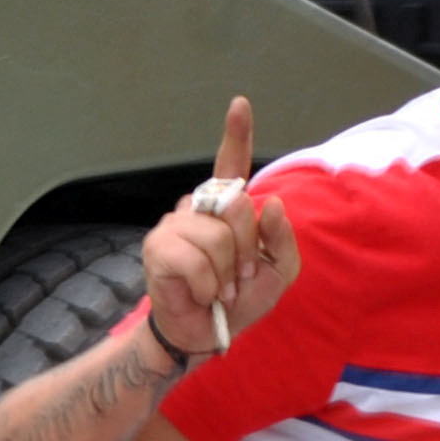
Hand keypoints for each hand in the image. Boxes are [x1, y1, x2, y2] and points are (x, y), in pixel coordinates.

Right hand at [140, 96, 299, 357]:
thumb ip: (282, 239)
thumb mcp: (278, 271)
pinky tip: (202, 296)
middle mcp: (197, 210)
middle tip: (238, 278)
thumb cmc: (240, 301)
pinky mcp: (157, 249)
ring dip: (226, 273)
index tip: (240, 104)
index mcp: (226, 210)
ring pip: (217, 236)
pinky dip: (207, 286)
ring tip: (218, 290)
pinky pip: (195, 260)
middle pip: (236, 206)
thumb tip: (269, 202)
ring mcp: (173, 226)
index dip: (236, 134)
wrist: (206, 335)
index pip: (230, 165)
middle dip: (248, 250)